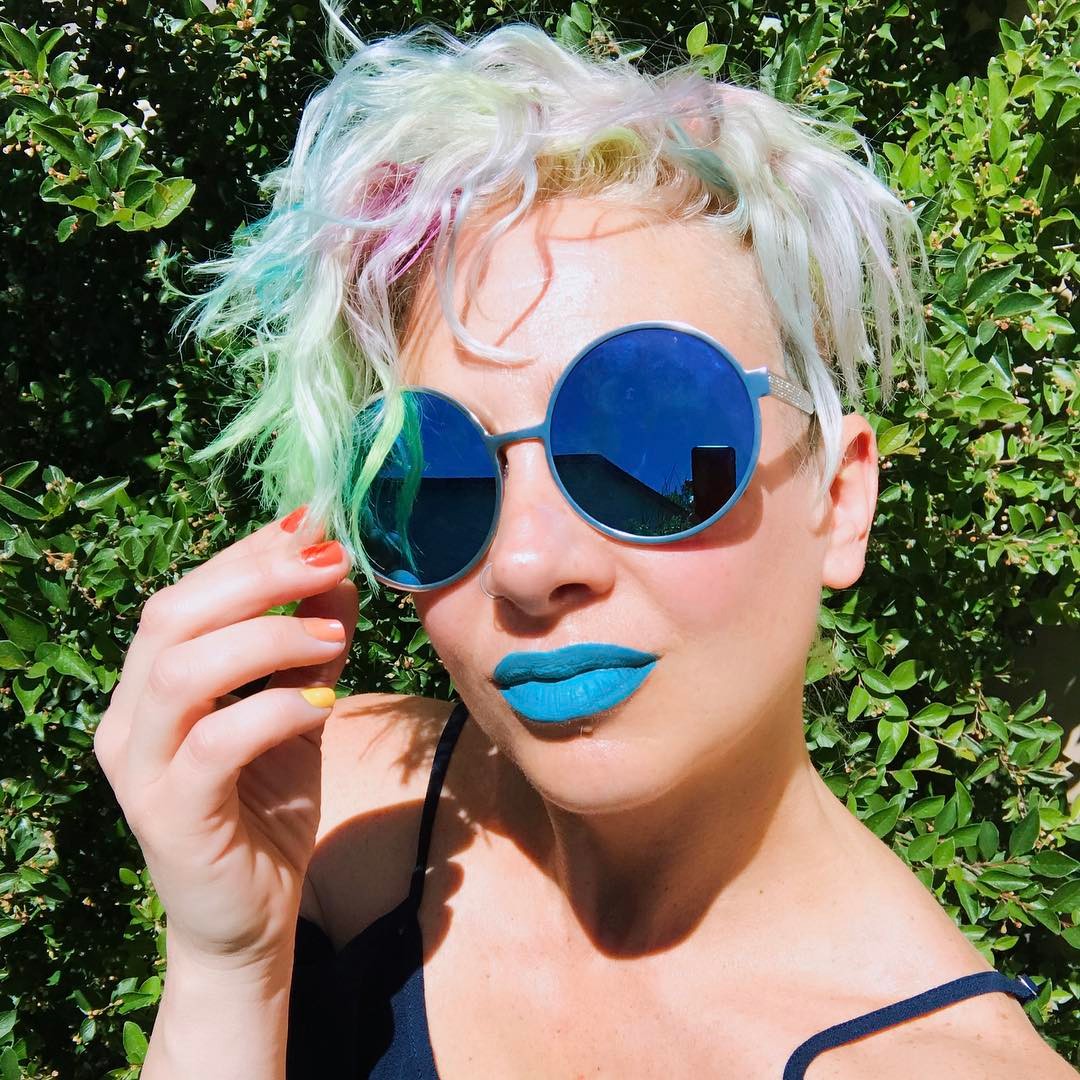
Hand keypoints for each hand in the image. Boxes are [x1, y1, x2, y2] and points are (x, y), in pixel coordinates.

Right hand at [93, 508, 356, 970]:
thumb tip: (337, 571)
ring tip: (332, 633)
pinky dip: (274, 709)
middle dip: (256, 575)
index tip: (316, 527)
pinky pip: (214, 742)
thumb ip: (309, 643)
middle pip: (171, 615)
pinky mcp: (168, 815)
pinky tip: (324, 703)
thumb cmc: (268, 805)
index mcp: (151, 684)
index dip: (249, 553)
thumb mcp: (297, 705)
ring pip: (181, 670)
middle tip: (329, 559)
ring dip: (266, 636)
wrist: (248, 917)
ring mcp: (139, 768)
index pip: (186, 594)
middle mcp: (128, 717)